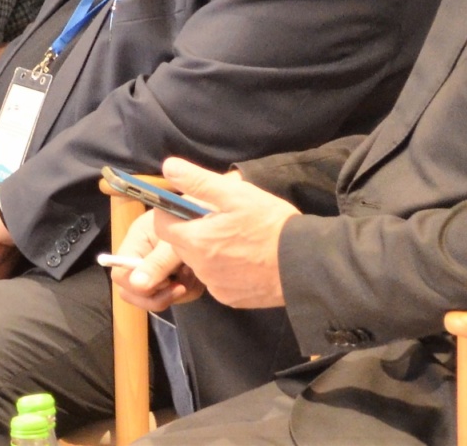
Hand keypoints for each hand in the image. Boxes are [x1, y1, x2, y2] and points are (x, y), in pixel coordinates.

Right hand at [111, 195, 204, 312]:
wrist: (212, 215)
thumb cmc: (191, 222)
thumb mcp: (175, 243)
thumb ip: (158, 263)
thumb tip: (137, 285)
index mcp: (135, 244)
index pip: (120, 274)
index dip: (138, 286)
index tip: (165, 282)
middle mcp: (141, 258)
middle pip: (132, 292)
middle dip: (158, 295)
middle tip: (181, 286)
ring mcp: (156, 269)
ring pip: (155, 297)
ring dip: (178, 292)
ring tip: (193, 274)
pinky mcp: (172, 276)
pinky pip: (174, 296)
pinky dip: (188, 290)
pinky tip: (197, 275)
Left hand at [152, 159, 296, 309]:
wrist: (305, 264)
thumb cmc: (270, 225)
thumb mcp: (235, 194)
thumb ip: (197, 181)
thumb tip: (168, 168)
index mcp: (196, 241)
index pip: (161, 225)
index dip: (171, 212)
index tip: (189, 205)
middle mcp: (200, 269)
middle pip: (180, 245)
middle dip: (192, 230)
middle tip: (219, 219)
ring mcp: (216, 287)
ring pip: (199, 263)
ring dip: (208, 250)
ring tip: (236, 238)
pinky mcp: (232, 299)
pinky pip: (216, 280)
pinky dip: (223, 269)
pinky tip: (245, 259)